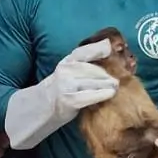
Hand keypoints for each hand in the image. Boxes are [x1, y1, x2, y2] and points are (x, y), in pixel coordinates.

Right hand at [3, 39, 118, 150]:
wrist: (39, 109)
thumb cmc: (59, 92)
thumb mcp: (68, 74)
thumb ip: (84, 68)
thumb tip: (110, 66)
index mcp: (66, 62)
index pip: (83, 51)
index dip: (97, 48)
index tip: (109, 47)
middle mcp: (66, 70)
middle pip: (94, 69)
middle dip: (108, 75)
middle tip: (118, 81)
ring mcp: (67, 84)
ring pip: (95, 82)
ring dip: (108, 85)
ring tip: (116, 88)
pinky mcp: (69, 99)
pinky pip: (91, 95)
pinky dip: (102, 94)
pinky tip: (110, 94)